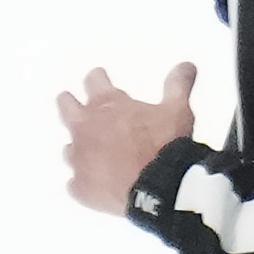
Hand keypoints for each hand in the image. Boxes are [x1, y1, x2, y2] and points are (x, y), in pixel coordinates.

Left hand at [59, 63, 199, 212]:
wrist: (158, 187)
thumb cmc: (164, 145)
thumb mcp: (177, 109)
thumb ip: (178, 85)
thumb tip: (187, 66)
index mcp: (107, 105)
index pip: (93, 80)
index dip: (97, 78)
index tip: (98, 76)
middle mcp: (85, 127)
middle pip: (66, 106)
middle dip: (69, 103)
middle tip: (71, 102)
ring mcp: (79, 158)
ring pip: (69, 149)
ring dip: (80, 149)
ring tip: (92, 154)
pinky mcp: (80, 187)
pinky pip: (75, 184)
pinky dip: (85, 183)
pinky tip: (96, 185)